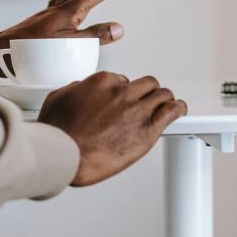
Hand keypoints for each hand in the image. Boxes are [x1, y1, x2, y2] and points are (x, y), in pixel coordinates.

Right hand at [37, 72, 186, 186]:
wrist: (67, 156)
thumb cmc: (60, 133)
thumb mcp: (58, 99)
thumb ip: (75, 90)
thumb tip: (81, 89)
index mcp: (102, 83)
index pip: (123, 80)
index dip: (124, 92)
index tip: (125, 100)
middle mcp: (122, 93)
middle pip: (146, 84)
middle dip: (147, 92)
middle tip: (146, 102)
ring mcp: (137, 110)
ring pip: (162, 94)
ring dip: (163, 100)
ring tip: (165, 106)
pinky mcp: (148, 129)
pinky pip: (172, 111)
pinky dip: (178, 109)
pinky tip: (178, 111)